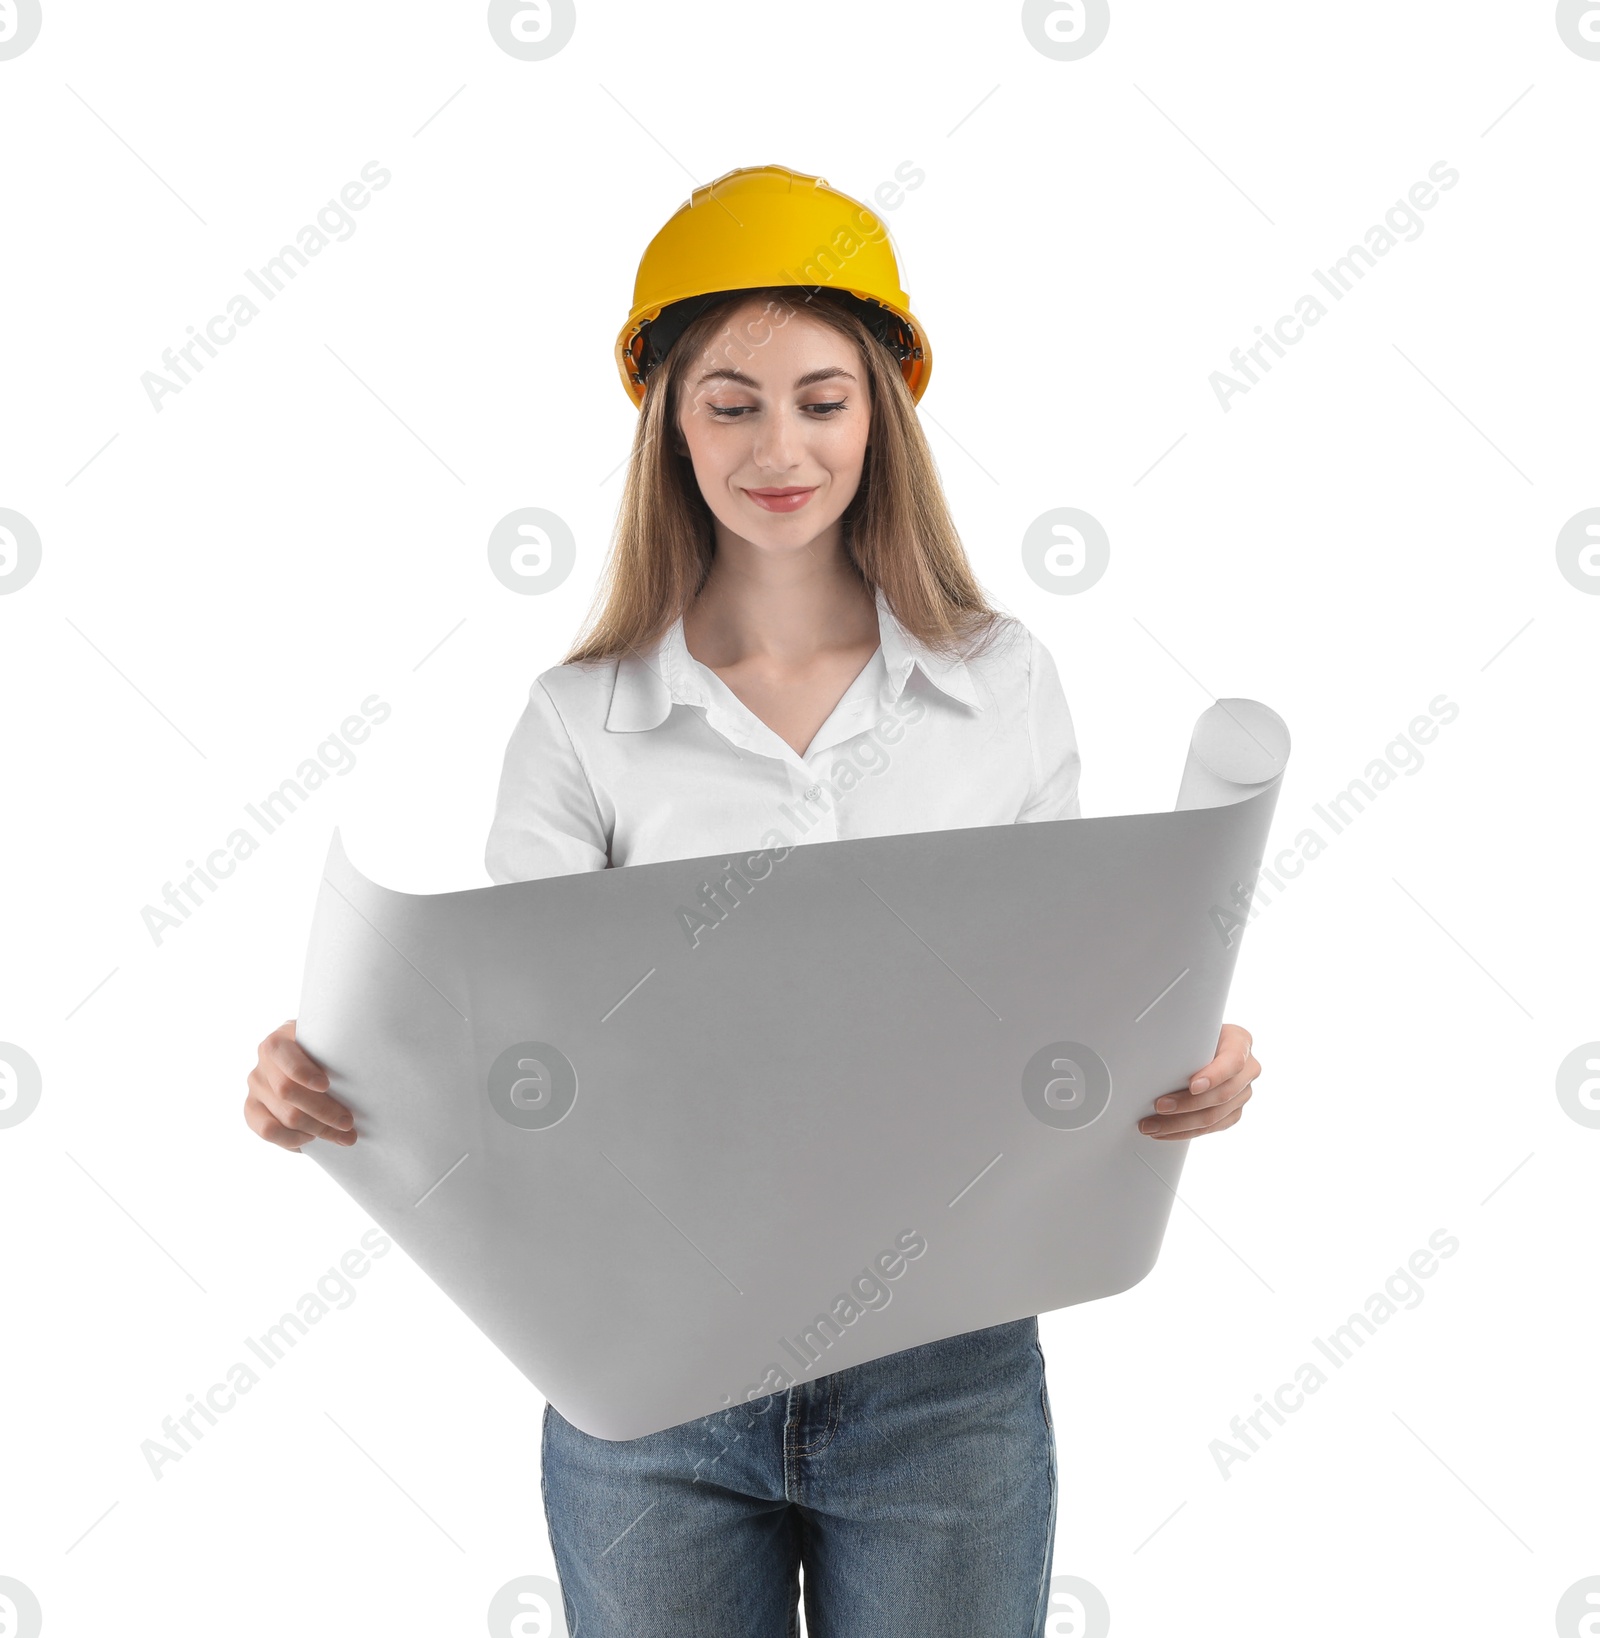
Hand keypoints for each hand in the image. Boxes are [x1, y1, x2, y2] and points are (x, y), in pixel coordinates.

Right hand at [244, 1019, 356, 1150]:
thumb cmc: (324, 1051)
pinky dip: (292, 1140)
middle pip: (288, 1092)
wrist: (305, 1059)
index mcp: (280, 1041)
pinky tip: (312, 1141)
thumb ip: (335, 1051)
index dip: (303, 1072)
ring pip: (283, 1117)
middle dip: (323, 1111)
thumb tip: (368, 1070)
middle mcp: (262, 1063)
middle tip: (349, 1123)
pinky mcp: (251, 1109)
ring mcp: (255, 1087)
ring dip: (316, 1131)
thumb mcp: (327, 1043)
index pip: (283, 1056)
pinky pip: (267, 1132)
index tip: (326, 1085)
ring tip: (341, 1136)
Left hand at [1139, 1022, 1257, 1139]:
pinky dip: (1185, 1132)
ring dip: (1180, 1124)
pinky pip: (1211, 1128)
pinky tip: (1165, 1132)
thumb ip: (1185, 1037)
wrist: (1207, 1044)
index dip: (1214, 1076)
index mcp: (1241, 1042)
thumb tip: (1149, 1049)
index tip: (1192, 1086)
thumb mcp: (1195, 1028)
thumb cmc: (1196, 1034)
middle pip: (1222, 1094)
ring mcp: (1243, 1093)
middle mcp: (1248, 1069)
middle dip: (1187, 1104)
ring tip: (1153, 1126)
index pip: (1233, 1062)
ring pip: (1215, 1116)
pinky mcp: (1233, 1112)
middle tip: (1159, 1106)